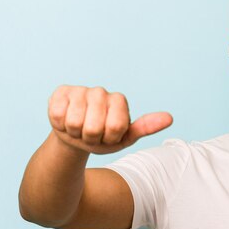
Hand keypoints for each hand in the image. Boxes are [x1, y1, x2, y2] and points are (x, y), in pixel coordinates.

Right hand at [48, 85, 171, 154]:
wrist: (76, 137)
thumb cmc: (103, 138)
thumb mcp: (125, 137)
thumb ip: (145, 127)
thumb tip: (169, 118)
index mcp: (119, 101)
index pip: (116, 127)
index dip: (109, 138)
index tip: (109, 136)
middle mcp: (101, 91)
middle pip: (93, 127)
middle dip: (91, 138)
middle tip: (92, 134)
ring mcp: (80, 90)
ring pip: (75, 122)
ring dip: (75, 133)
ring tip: (79, 129)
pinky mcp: (61, 92)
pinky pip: (58, 116)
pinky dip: (60, 126)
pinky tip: (66, 121)